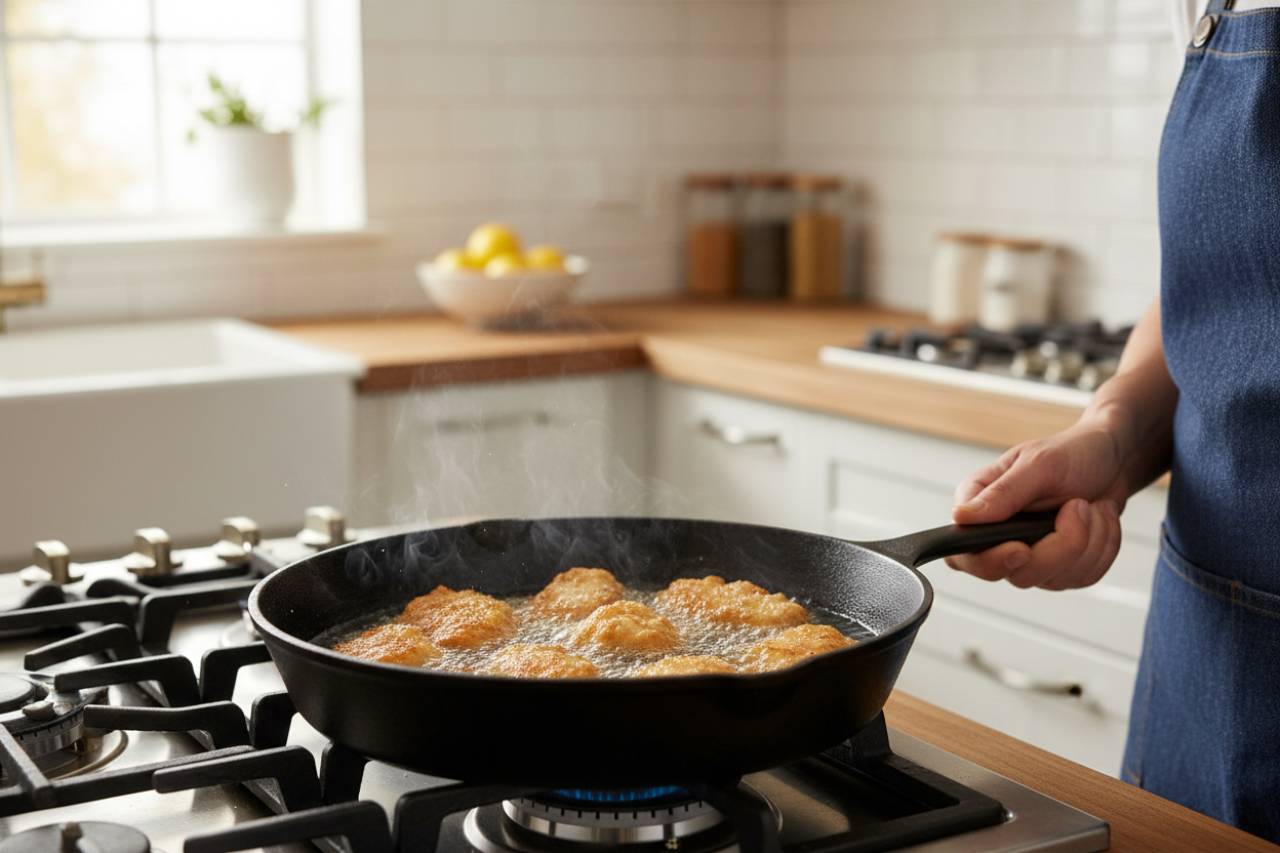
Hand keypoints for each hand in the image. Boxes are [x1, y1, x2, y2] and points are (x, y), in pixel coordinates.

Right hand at [946, 418, 1128, 589]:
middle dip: (1061, 545)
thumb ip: (1003, 492)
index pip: (964, 555)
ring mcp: (1029, 557)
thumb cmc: (1072, 453)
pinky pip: (1082, 577)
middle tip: (1079, 506)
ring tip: (1092, 506)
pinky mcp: (1059, 568)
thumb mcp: (1039, 464)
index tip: (1021, 549)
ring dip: (1090, 541)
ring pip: (1054, 578)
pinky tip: (1099, 521)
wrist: (1112, 461)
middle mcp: (998, 537)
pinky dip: (1103, 548)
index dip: (990, 561)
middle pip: (1017, 573)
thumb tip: (962, 516)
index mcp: (980, 507)